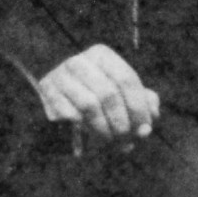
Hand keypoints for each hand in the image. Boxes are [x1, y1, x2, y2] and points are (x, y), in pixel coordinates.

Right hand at [32, 44, 160, 144]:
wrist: (58, 97)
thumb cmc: (97, 96)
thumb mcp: (123, 95)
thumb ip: (144, 103)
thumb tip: (150, 119)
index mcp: (102, 55)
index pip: (127, 79)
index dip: (139, 108)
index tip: (144, 130)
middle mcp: (80, 60)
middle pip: (109, 94)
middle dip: (121, 122)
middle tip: (127, 141)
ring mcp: (60, 75)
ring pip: (90, 105)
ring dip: (104, 129)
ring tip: (111, 141)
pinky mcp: (47, 92)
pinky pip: (70, 114)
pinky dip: (83, 128)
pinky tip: (91, 136)